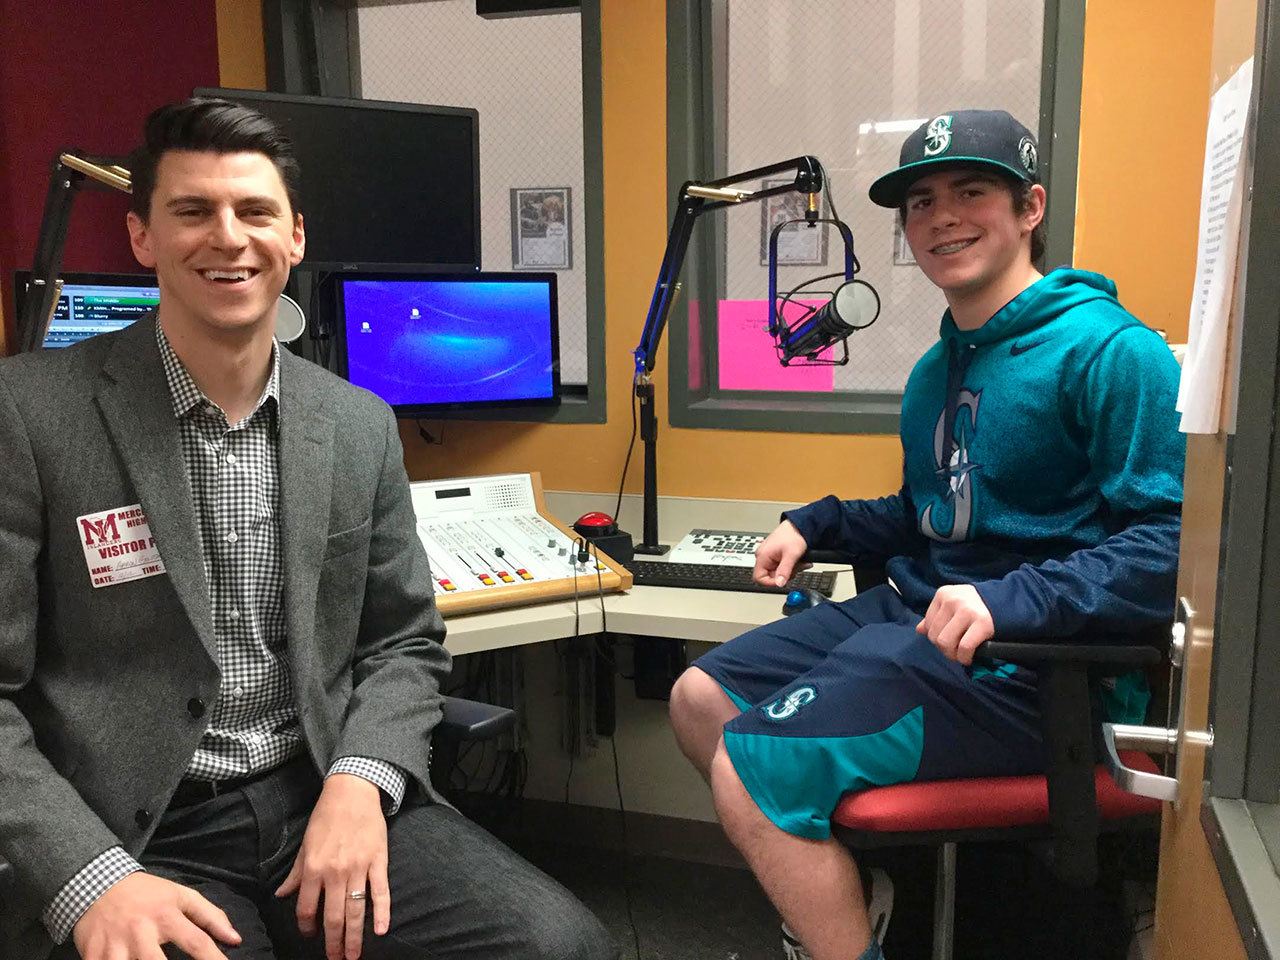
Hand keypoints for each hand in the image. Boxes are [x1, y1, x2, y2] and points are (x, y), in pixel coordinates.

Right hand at [72, 872, 240, 959]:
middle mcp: (141, 931)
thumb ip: (211, 916)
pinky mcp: (93, 954)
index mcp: (167, 916)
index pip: (197, 942)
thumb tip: (235, 939)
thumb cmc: (147, 894)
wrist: (99, 883)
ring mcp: (115, 944)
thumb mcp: (181, 896)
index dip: (213, 959)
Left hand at [275, 774, 390, 959]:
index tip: (310, 936)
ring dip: (354, 936)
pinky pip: (380, 891)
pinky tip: (381, 930)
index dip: (307, 927)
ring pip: (355, 910)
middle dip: (333, 943)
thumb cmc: (326, 817)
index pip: (307, 908)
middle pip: (333, 917)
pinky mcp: (378, 861)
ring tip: (353, 956)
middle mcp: (335, 872)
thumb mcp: (305, 844)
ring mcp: (358, 868)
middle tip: (335, 959)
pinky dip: (382, 912)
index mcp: (314, 868)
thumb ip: (296, 873)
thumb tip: (281, 895)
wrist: (352, 792)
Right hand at [753, 520, 809, 587]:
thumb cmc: (793, 535)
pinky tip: (796, 560)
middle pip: (770, 576)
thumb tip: (779, 583)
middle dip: (785, 575)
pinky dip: (789, 566)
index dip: (771, 582)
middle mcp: (762, 556)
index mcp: (762, 556)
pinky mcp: (774, 555)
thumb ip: (784, 570)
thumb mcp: (791, 555)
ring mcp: (768, 555)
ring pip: (777, 572)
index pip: (759, 578)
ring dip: (789, 570)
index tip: (783, 581)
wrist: (799, 525)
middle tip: (796, 568)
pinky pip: (780, 566)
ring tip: (799, 562)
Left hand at [916, 584, 994, 665]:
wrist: (1005, 602)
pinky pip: (964, 648)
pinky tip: (969, 657)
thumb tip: (919, 630)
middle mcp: (953, 600)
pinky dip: (965, 657)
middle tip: (955, 650)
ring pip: (945, 643)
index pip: (927, 624)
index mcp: (943, 594)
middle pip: (934, 636)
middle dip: (944, 648)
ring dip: (953, 655)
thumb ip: (936, 616)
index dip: (936, 637)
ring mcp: (967, 611)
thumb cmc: (975, 606)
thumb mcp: (953, 605)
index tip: (948, 640)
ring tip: (961, 654)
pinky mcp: (982, 623)